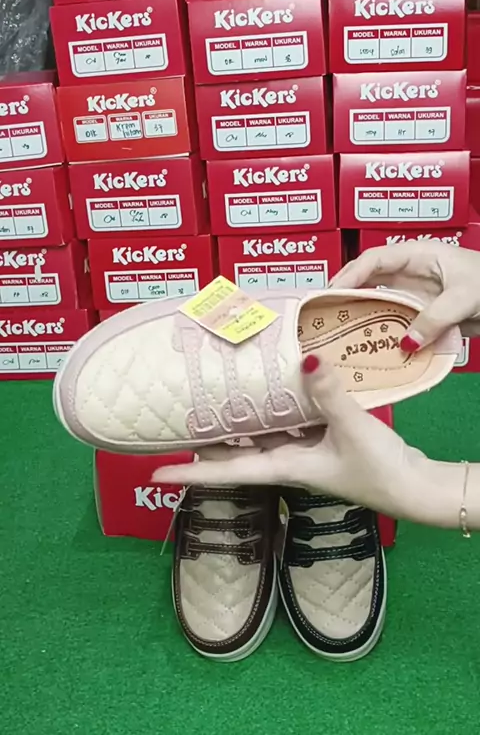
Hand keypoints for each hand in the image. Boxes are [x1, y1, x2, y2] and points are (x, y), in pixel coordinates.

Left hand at [152, 356, 428, 521]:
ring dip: (239, 421)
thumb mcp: (352, 429)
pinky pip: (289, 425)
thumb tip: (306, 359)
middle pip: (236, 451)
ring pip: (261, 436)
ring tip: (217, 395)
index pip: (227, 471)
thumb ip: (328, 395)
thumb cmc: (380, 471)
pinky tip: (276, 389)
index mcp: (283, 467)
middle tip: (179, 417)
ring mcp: (305, 454)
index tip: (153, 474)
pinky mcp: (323, 444)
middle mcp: (287, 462)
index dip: (189, 474)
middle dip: (207, 440)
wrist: (414, 488)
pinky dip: (277, 410)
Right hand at [330, 242, 479, 350]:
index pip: (374, 259)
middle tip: (322, 312)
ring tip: (336, 329)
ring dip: (360, 314)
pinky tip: (369, 344)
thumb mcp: (463, 299)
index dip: (350, 274)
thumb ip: (434, 319)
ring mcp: (415, 293)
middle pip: (368, 278)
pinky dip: (381, 330)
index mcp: (419, 254)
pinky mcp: (422, 313)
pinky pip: (394, 320)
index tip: (331, 292)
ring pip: (378, 300)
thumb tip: (404, 342)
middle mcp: (411, 272)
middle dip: (344, 292)